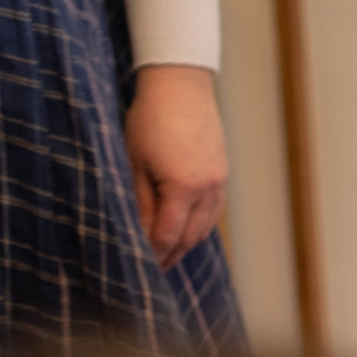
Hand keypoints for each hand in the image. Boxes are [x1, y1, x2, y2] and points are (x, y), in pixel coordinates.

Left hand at [125, 65, 227, 268]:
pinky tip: (185, 230)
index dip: (152, 254)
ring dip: (186, 244)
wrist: (180, 85)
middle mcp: (208, 189)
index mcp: (183, 187)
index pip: (167, 235)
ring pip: (205, 227)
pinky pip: (213, 212)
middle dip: (170, 256)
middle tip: (151, 271)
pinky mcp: (222, 173)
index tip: (137, 266)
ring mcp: (219, 182)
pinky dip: (199, 226)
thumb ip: (140, 202)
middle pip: (190, 237)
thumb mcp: (134, 162)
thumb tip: (138, 233)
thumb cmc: (150, 118)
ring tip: (167, 256)